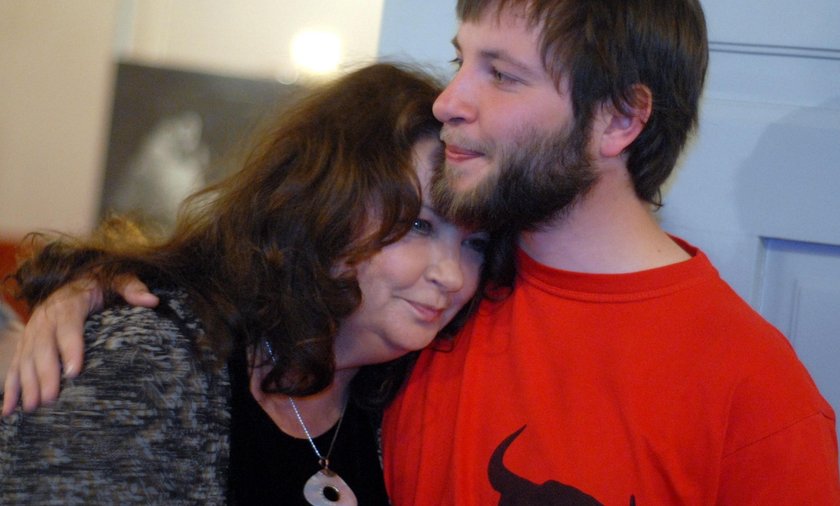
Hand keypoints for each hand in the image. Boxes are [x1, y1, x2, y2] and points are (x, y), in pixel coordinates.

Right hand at [1, 275, 157, 415]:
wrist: (76, 278)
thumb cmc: (101, 283)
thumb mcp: (119, 279)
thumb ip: (133, 288)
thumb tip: (152, 300)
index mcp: (69, 302)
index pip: (69, 326)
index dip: (70, 348)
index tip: (75, 372)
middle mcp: (46, 317)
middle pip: (43, 346)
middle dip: (46, 374)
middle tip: (51, 399)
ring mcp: (33, 330)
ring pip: (26, 358)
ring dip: (27, 383)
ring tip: (33, 407)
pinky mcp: (26, 342)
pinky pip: (15, 364)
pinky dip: (10, 387)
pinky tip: (10, 410)